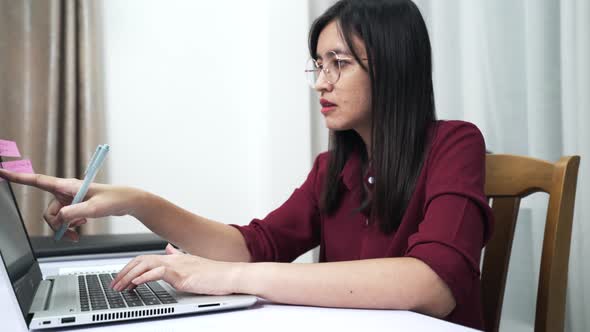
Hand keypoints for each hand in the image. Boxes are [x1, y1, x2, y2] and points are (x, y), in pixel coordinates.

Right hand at [0, 169, 141, 240]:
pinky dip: (71, 226)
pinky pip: (65, 220)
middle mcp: (66, 191)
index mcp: (67, 185)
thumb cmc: (114, 198)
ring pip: (57, 218)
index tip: (1, 172)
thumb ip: (74, 213)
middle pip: (49, 211)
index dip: (18, 177)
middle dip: (57, 224)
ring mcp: (70, 199)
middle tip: (72, 231)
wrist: (126, 202)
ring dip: (66, 227)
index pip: (38, 180)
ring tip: (79, 231)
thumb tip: (60, 219)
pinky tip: (82, 224)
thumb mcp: (94, 208)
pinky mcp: (76, 206)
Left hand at [110, 244, 242, 294]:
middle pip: (142, 260)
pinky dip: (145, 277)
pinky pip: (159, 272)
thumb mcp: (194, 264)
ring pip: (146, 265)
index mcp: (176, 258)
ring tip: (119, 287)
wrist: (232, 275)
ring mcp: (178, 266)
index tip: (121, 278)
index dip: (131, 267)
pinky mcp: (182, 275)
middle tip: (114, 284)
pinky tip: (137, 283)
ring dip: (129, 276)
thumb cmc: (216, 274)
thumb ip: (179, 257)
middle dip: (124, 272)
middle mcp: (175, 259)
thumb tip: (169, 250)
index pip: (147, 258)